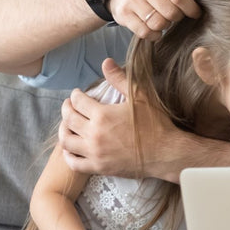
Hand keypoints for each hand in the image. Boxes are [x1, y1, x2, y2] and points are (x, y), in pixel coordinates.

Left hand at [59, 59, 174, 177]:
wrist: (166, 153)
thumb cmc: (156, 124)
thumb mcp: (141, 96)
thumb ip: (120, 79)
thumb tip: (106, 62)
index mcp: (102, 115)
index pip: (78, 101)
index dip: (75, 95)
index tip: (77, 94)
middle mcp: (94, 134)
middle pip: (68, 119)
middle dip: (66, 109)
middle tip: (68, 105)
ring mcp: (95, 152)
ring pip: (66, 141)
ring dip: (63, 130)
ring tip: (67, 125)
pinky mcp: (99, 167)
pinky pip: (74, 163)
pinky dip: (68, 155)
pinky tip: (71, 148)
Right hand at [110, 0, 202, 39]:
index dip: (191, 8)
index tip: (195, 13)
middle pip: (171, 12)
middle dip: (178, 17)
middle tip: (175, 15)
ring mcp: (132, 0)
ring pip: (158, 24)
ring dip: (165, 26)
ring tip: (163, 19)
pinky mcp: (123, 14)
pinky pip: (145, 32)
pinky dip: (154, 34)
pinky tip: (154, 28)